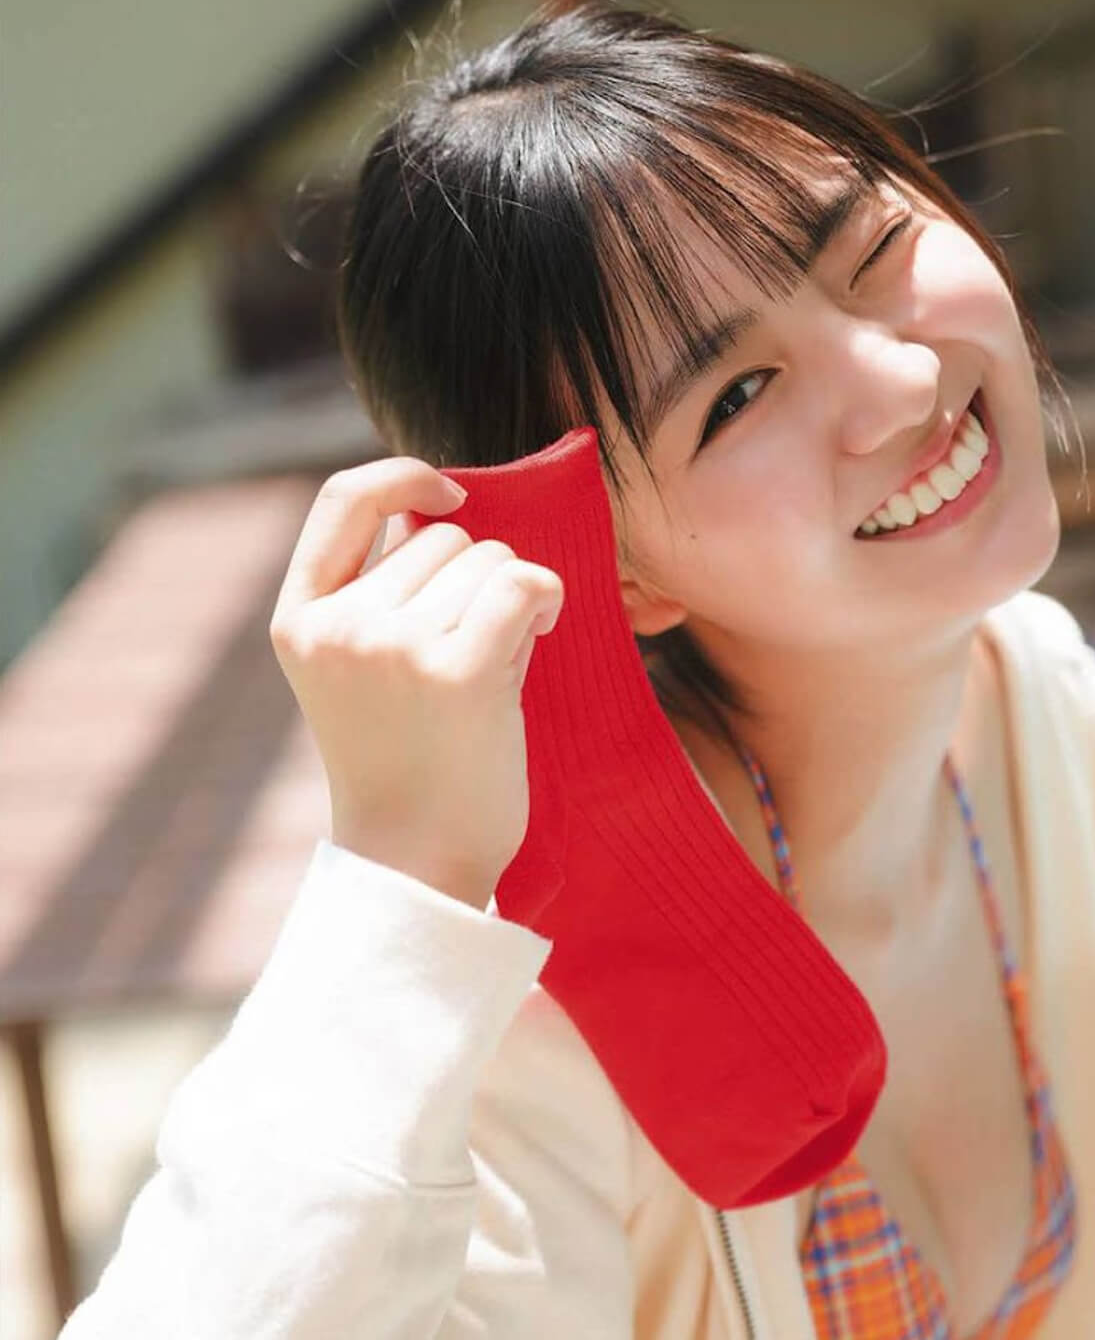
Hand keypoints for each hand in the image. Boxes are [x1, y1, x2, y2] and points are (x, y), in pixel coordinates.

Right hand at [269, 458, 563, 906]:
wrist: (417, 863)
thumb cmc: (407, 768)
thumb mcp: (359, 672)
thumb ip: (382, 593)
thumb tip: (444, 507)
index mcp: (301, 619)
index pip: (343, 500)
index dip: (403, 476)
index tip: (452, 496)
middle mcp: (341, 624)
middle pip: (441, 538)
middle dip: (473, 582)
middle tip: (467, 659)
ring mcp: (395, 645)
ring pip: (489, 561)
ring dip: (508, 604)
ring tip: (488, 675)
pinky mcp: (459, 671)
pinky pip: (524, 586)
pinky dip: (546, 600)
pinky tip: (542, 634)